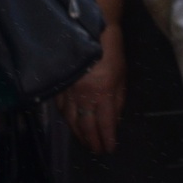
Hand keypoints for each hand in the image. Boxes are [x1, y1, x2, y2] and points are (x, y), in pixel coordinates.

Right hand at [57, 28, 125, 154]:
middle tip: (97, 150)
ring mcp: (69, 91)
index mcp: (104, 92)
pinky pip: (61, 108)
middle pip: (86, 125)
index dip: (107, 138)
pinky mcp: (59, 86)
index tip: (109, 149)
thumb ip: (118, 100)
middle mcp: (85, 95)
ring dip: (78, 134)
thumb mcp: (123, 77)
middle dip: (92, 141)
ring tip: (85, 143)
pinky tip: (71, 126)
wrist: (90, 32)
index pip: (105, 123)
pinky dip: (67, 120)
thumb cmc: (112, 53)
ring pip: (71, 120)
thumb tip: (115, 121)